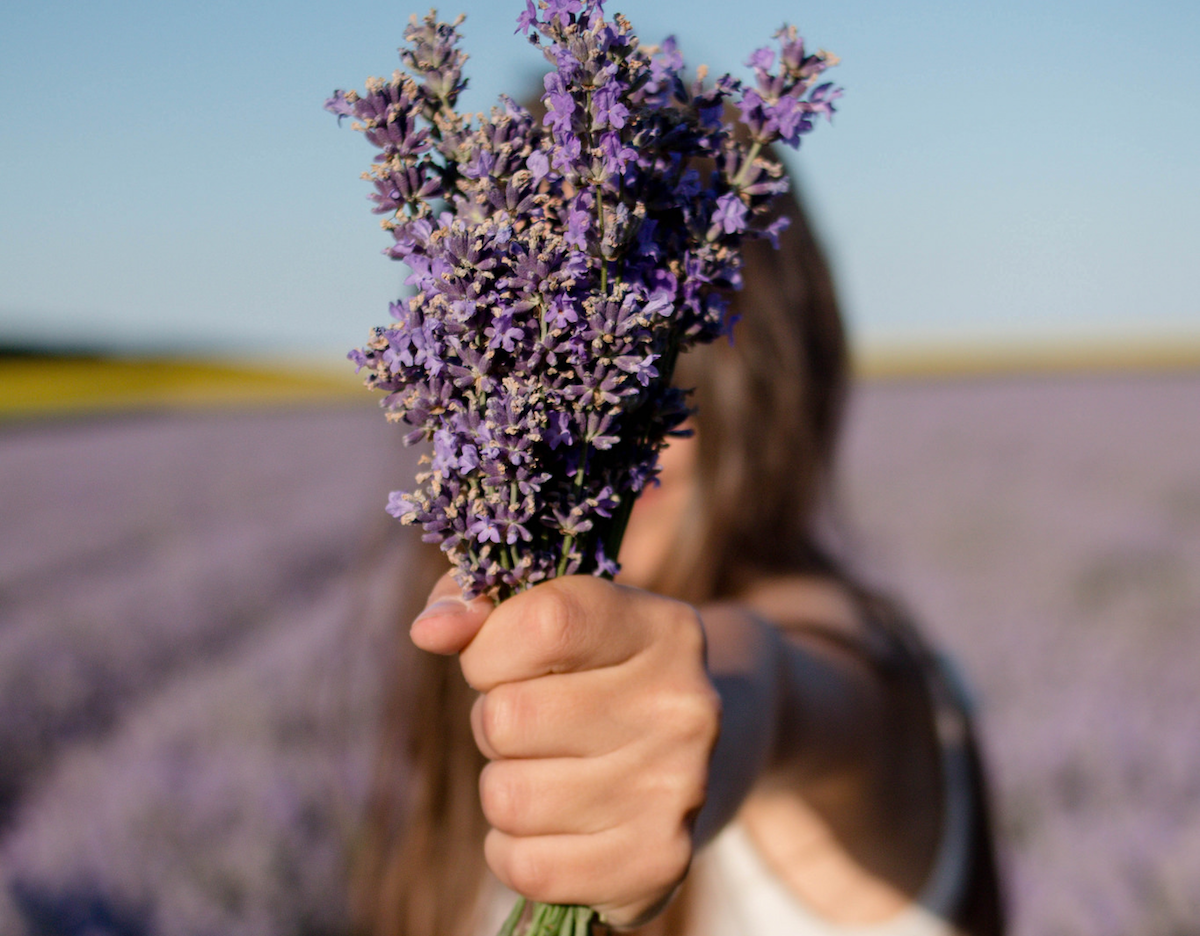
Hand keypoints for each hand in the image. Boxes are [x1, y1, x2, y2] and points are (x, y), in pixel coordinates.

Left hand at [411, 572, 721, 926]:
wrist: (692, 763)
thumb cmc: (596, 675)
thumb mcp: (557, 617)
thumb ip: (483, 604)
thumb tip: (431, 630)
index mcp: (665, 630)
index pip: (546, 623)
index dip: (490, 646)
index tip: (497, 658)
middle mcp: (684, 707)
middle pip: (509, 718)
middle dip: (494, 722)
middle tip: (532, 723)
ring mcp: (677, 790)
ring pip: (508, 798)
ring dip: (504, 785)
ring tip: (545, 770)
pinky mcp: (657, 864)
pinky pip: (527, 867)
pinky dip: (514, 850)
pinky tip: (550, 825)